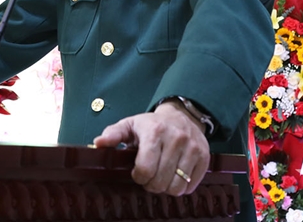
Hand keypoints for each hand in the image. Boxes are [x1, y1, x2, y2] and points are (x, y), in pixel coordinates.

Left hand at [92, 99, 209, 195]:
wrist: (182, 115)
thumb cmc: (151, 125)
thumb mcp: (130, 125)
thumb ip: (113, 134)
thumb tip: (98, 143)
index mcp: (154, 131)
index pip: (146, 168)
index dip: (139, 177)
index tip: (137, 173)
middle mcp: (176, 139)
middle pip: (161, 181)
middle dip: (151, 185)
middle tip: (149, 177)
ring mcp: (192, 148)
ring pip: (177, 187)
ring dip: (166, 188)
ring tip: (161, 178)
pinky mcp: (204, 157)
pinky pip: (191, 185)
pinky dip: (181, 186)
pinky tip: (174, 175)